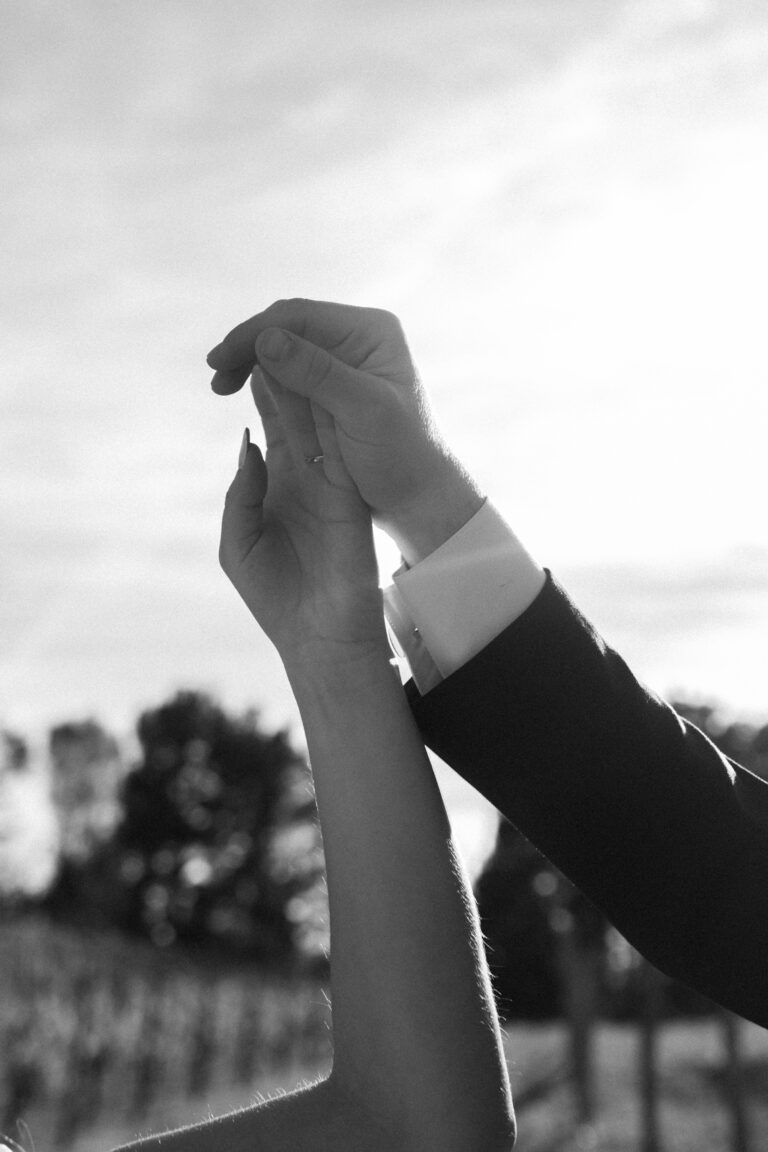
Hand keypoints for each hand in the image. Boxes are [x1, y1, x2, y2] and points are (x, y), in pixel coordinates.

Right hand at [207, 299, 483, 563]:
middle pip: (288, 328)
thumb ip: (316, 373)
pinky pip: (292, 374)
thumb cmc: (402, 457)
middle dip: (249, 348)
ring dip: (253, 365)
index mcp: (370, 332)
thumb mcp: (361, 413)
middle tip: (216, 379)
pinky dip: (267, 382)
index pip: (298, 317)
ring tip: (222, 387)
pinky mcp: (336, 389)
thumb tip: (265, 338)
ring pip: (285, 350)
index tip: (219, 362)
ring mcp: (346, 363)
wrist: (422, 499)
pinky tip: (245, 392)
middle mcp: (358, 339)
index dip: (253, 334)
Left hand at [219, 371, 388, 668]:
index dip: (262, 396)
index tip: (250, 359)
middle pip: (298, 417)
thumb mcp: (239, 541)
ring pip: (320, 427)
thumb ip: (242, 493)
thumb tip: (248, 442)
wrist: (320, 636)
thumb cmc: (273, 597)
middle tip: (276, 337)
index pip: (274, 430)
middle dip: (285, 380)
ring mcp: (332, 485)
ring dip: (308, 389)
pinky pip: (341, 450)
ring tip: (295, 348)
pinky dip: (332, 419)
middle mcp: (308, 479)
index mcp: (279, 488)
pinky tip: (321, 386)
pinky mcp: (350, 497)